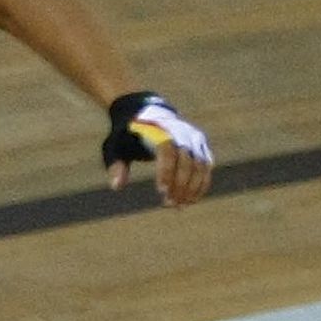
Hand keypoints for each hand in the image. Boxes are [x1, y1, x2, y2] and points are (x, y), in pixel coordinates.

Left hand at [102, 91, 212, 206]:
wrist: (144, 115)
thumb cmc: (127, 135)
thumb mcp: (114, 147)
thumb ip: (116, 165)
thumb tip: (116, 186)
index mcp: (157, 130)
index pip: (167, 150)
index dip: (166, 171)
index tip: (161, 191)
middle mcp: (180, 132)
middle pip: (186, 160)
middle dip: (180, 184)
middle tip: (169, 204)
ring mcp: (193, 138)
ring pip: (200, 165)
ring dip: (192, 188)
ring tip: (179, 206)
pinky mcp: (201, 145)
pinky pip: (206, 166)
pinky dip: (201, 184)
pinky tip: (191, 200)